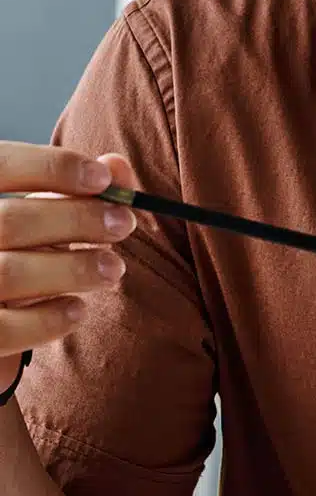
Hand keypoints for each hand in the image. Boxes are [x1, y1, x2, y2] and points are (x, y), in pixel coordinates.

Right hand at [0, 145, 137, 361]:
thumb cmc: (15, 253)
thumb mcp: (39, 217)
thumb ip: (75, 191)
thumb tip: (117, 165)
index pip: (0, 165)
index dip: (53, 167)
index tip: (103, 178)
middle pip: (10, 221)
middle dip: (78, 220)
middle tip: (122, 225)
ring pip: (9, 273)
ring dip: (74, 269)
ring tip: (112, 268)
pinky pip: (7, 330)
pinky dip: (49, 319)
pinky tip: (76, 309)